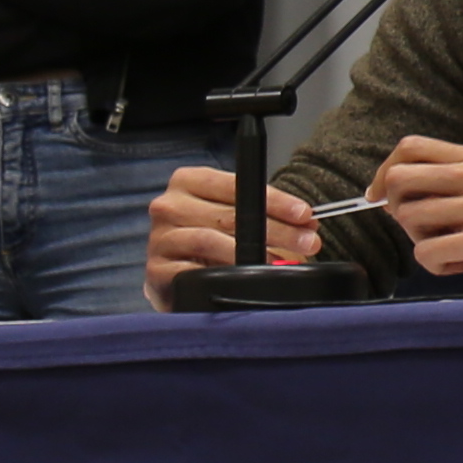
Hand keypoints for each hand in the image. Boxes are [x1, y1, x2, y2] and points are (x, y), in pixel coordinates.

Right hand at [143, 166, 309, 303]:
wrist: (174, 275)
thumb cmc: (210, 239)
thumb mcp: (234, 216)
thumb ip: (266, 214)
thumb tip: (307, 224)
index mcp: (189, 181)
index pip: (237, 185)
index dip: (274, 200)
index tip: (304, 214)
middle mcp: (169, 205)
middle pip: (229, 215)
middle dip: (276, 229)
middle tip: (307, 242)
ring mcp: (159, 238)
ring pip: (210, 240)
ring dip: (251, 253)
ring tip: (281, 263)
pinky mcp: (155, 270)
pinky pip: (191, 271)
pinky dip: (222, 275)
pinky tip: (243, 280)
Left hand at [372, 136, 462, 288]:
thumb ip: (458, 181)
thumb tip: (404, 195)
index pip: (409, 146)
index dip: (386, 172)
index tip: (383, 197)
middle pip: (398, 179)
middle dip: (396, 208)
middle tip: (423, 228)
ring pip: (409, 218)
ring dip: (419, 242)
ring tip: (450, 249)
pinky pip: (427, 253)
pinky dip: (436, 267)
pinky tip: (462, 265)